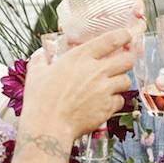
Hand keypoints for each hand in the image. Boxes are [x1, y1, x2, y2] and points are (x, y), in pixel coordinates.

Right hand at [20, 28, 133, 144]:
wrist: (48, 126)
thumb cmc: (40, 100)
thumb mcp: (36, 72)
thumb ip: (40, 59)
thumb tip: (41, 53)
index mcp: (80, 57)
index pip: (111, 39)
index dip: (123, 36)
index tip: (125, 36)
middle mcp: (96, 71)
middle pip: (127, 59)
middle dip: (127, 60)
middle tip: (121, 63)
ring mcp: (104, 90)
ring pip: (126, 81)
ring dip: (120, 82)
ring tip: (111, 85)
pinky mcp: (107, 107)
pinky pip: (120, 100)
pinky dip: (115, 101)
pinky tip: (104, 102)